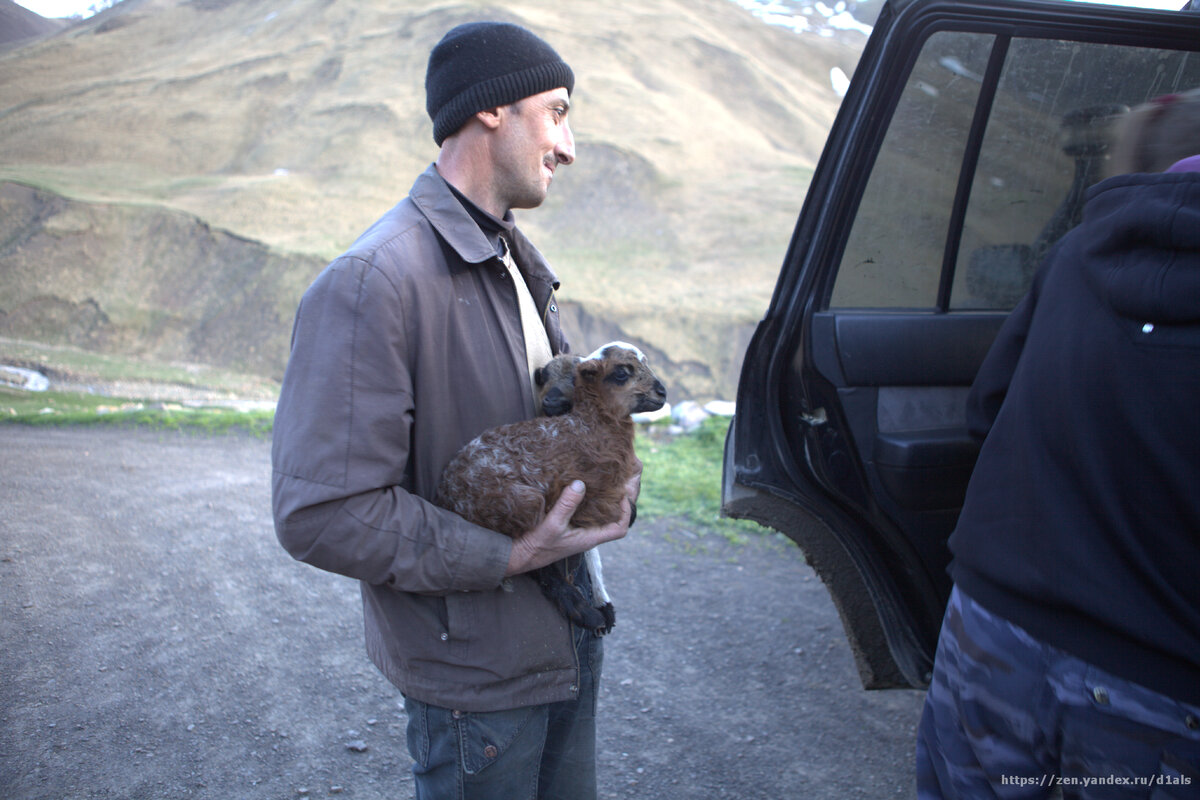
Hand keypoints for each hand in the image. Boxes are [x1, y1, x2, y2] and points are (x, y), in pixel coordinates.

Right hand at [505, 479, 631, 576]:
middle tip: (620, 481)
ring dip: (606, 500)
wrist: (520, 556)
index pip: (619, 529)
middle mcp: (588, 534)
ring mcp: (579, 531)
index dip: (625, 512)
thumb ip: (567, 505)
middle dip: (620, 502)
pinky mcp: (569, 526)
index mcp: (590, 538)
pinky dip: (590, 500)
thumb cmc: (537, 545)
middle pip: (613, 519)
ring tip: (607, 480)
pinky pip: (586, 512)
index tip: (622, 495)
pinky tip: (585, 487)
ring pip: (600, 515)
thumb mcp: (552, 524)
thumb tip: (581, 484)